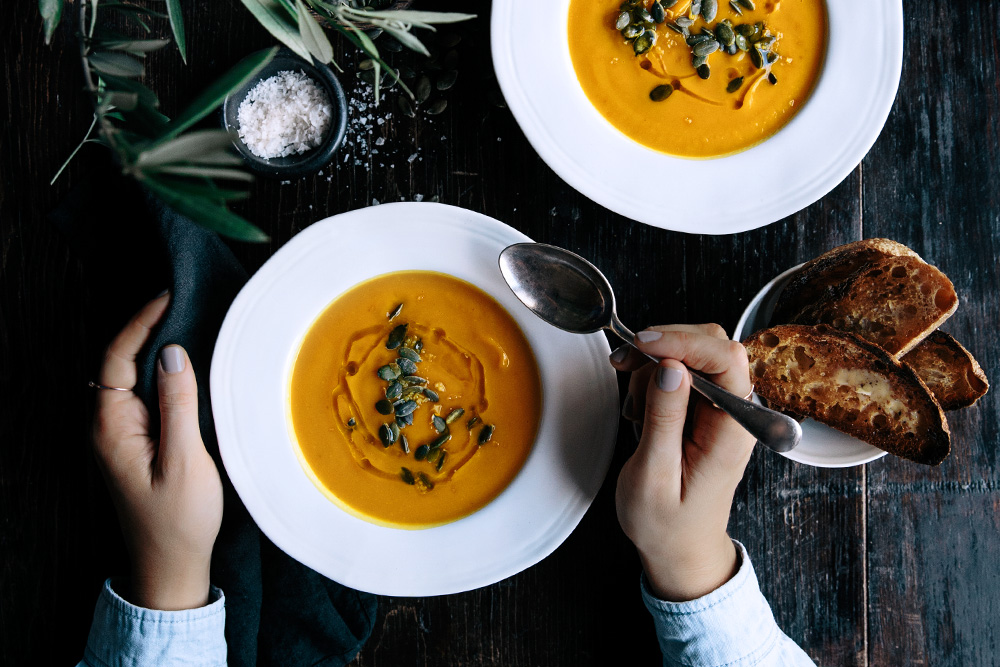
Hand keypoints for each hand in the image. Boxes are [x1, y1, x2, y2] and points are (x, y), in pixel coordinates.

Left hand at [91, 292, 222, 610]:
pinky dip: (165, 374)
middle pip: (120, 362)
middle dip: (148, 328)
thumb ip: (178, 404)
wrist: (170, 564)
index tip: (169, 297)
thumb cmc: (178, 520)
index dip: (141, 323)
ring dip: (158, 350)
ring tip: (190, 323)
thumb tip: (171, 353)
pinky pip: (146, 395)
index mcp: (111, 428)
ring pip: (133, 378)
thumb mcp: (184, 460)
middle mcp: (109, 426)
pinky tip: (189, 366)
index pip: (116, 359)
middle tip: (185, 302)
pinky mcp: (138, 441)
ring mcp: (122, 434)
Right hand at [610, 324, 754, 601]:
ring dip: (654, 363)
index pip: (725, 359)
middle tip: (624, 363)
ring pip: (694, 352)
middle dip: (665, 344)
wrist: (680, 548)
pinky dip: (654, 375)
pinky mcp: (705, 409)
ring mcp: (721, 409)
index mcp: (731, 431)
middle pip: (712, 344)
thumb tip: (671, 366)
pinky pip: (684, 371)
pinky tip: (639, 403)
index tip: (643, 344)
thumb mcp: (654, 476)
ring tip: (633, 405)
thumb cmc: (667, 524)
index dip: (684, 341)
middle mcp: (734, 414)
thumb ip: (664, 419)